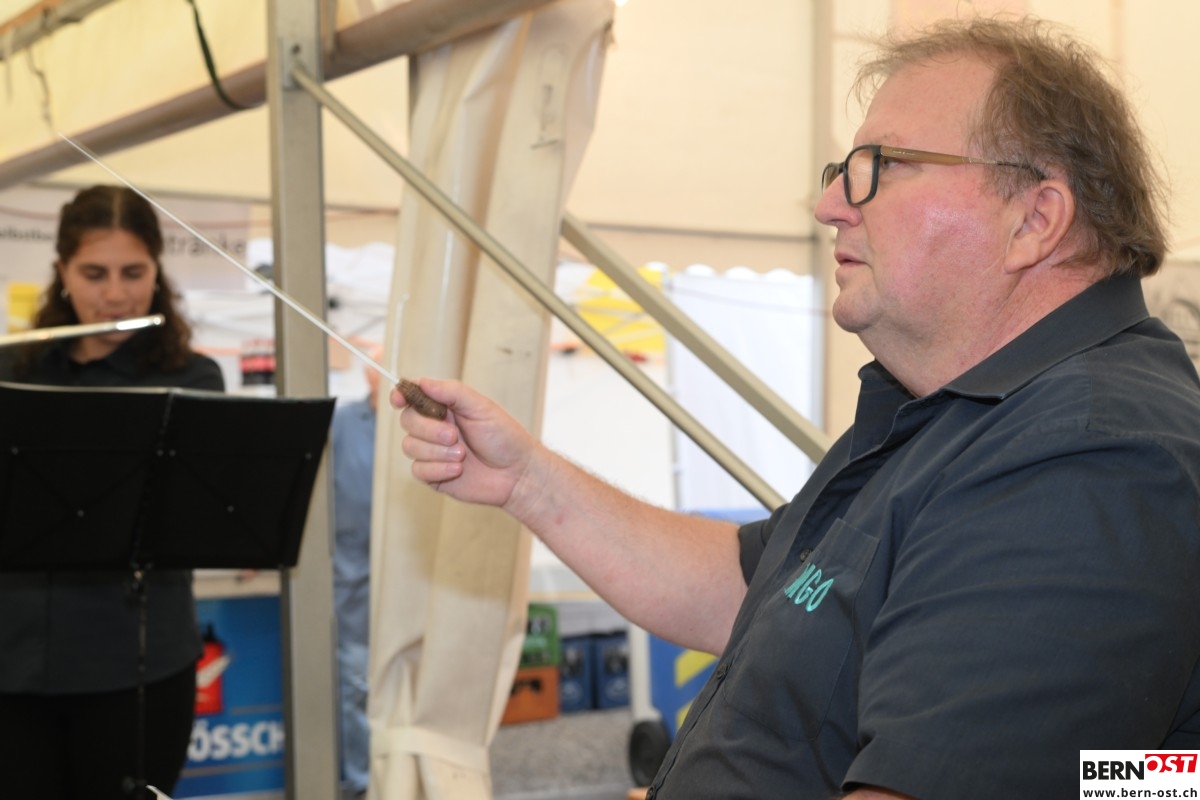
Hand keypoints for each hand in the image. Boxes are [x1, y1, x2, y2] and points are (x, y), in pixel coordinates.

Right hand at [392, 377, 538, 510]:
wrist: (516, 473)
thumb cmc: (503, 437)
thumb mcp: (480, 407)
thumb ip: (451, 392)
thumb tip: (422, 382)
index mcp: (445, 407)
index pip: (413, 397)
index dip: (401, 396)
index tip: (399, 399)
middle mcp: (434, 427)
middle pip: (407, 421)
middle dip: (428, 429)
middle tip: (453, 436)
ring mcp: (432, 452)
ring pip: (409, 446)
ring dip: (436, 452)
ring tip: (463, 455)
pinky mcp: (433, 475)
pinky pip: (418, 470)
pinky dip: (438, 469)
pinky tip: (458, 470)